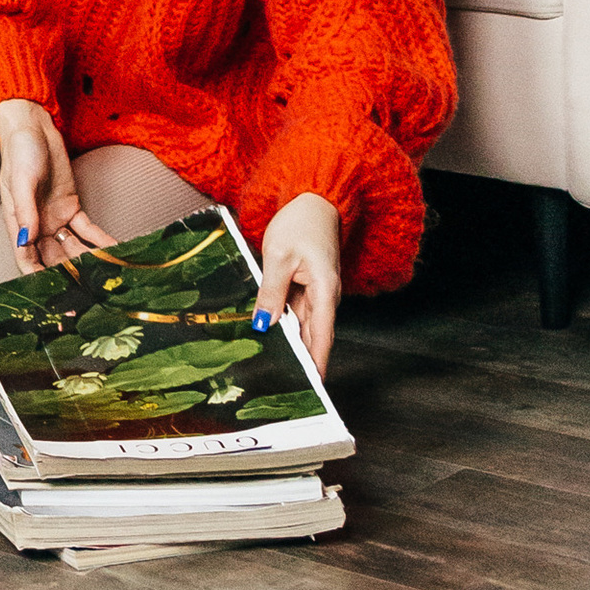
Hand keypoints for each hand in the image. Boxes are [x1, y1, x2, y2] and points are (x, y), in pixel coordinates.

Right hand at [0, 98, 113, 274]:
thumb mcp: (20, 180)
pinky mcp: (72, 207)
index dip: (38, 278)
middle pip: (53, 258)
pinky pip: (87, 231)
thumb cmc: (20, 151)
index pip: (26, 259)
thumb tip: (25, 241)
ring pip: (73, 248)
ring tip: (108, 274)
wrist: (34, 127)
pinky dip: (100, 241)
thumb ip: (24, 212)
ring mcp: (55, 218)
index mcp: (18, 224)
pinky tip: (115, 251)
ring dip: (88, 260)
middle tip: (90, 289)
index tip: (54, 294)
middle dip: (69, 274)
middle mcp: (37, 226)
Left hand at [256, 192, 340, 373]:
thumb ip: (271, 291)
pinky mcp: (307, 288)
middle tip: (286, 388)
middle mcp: (326, 297)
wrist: (314, 201)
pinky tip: (271, 338)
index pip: (322, 336)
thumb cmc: (300, 223)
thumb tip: (263, 324)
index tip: (313, 387)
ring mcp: (317, 293)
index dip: (317, 363)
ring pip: (304, 327)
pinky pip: (297, 314)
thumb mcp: (279, 256)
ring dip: (293, 347)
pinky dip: (286, 327)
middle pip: (314, 337)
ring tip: (275, 371)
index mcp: (325, 290)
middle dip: (303, 362)